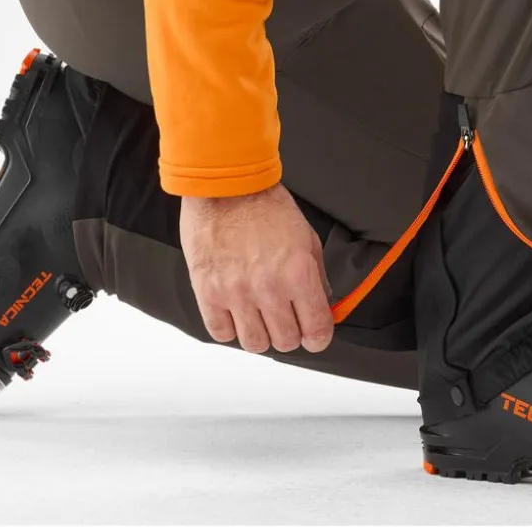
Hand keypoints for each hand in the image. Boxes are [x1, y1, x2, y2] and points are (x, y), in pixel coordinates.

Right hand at [180, 184, 333, 354]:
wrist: (226, 187)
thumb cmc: (266, 206)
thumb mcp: (307, 238)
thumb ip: (317, 276)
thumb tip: (323, 305)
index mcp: (298, 274)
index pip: (317, 330)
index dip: (319, 336)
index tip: (315, 334)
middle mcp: (269, 289)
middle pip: (286, 342)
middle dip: (290, 333)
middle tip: (285, 317)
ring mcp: (237, 293)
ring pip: (255, 344)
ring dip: (260, 333)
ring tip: (258, 315)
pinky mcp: (208, 292)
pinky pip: (222, 333)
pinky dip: (230, 327)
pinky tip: (235, 310)